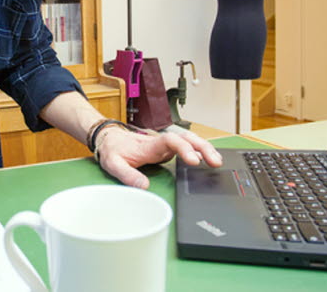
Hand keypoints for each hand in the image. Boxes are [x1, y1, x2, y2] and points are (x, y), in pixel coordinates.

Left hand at [95, 127, 221, 188]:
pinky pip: (186, 146)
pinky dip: (199, 150)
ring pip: (189, 140)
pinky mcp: (167, 149)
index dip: (184, 148)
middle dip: (203, 147)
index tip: (194, 161)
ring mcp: (165, 145)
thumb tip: (144, 187)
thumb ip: (128, 175)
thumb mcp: (114, 164)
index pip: (171, 141)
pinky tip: (207, 159)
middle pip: (186, 138)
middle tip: (215, 161)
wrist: (109, 139)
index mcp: (149, 145)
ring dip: (204, 148)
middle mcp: (160, 143)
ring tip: (217, 161)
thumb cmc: (113, 151)